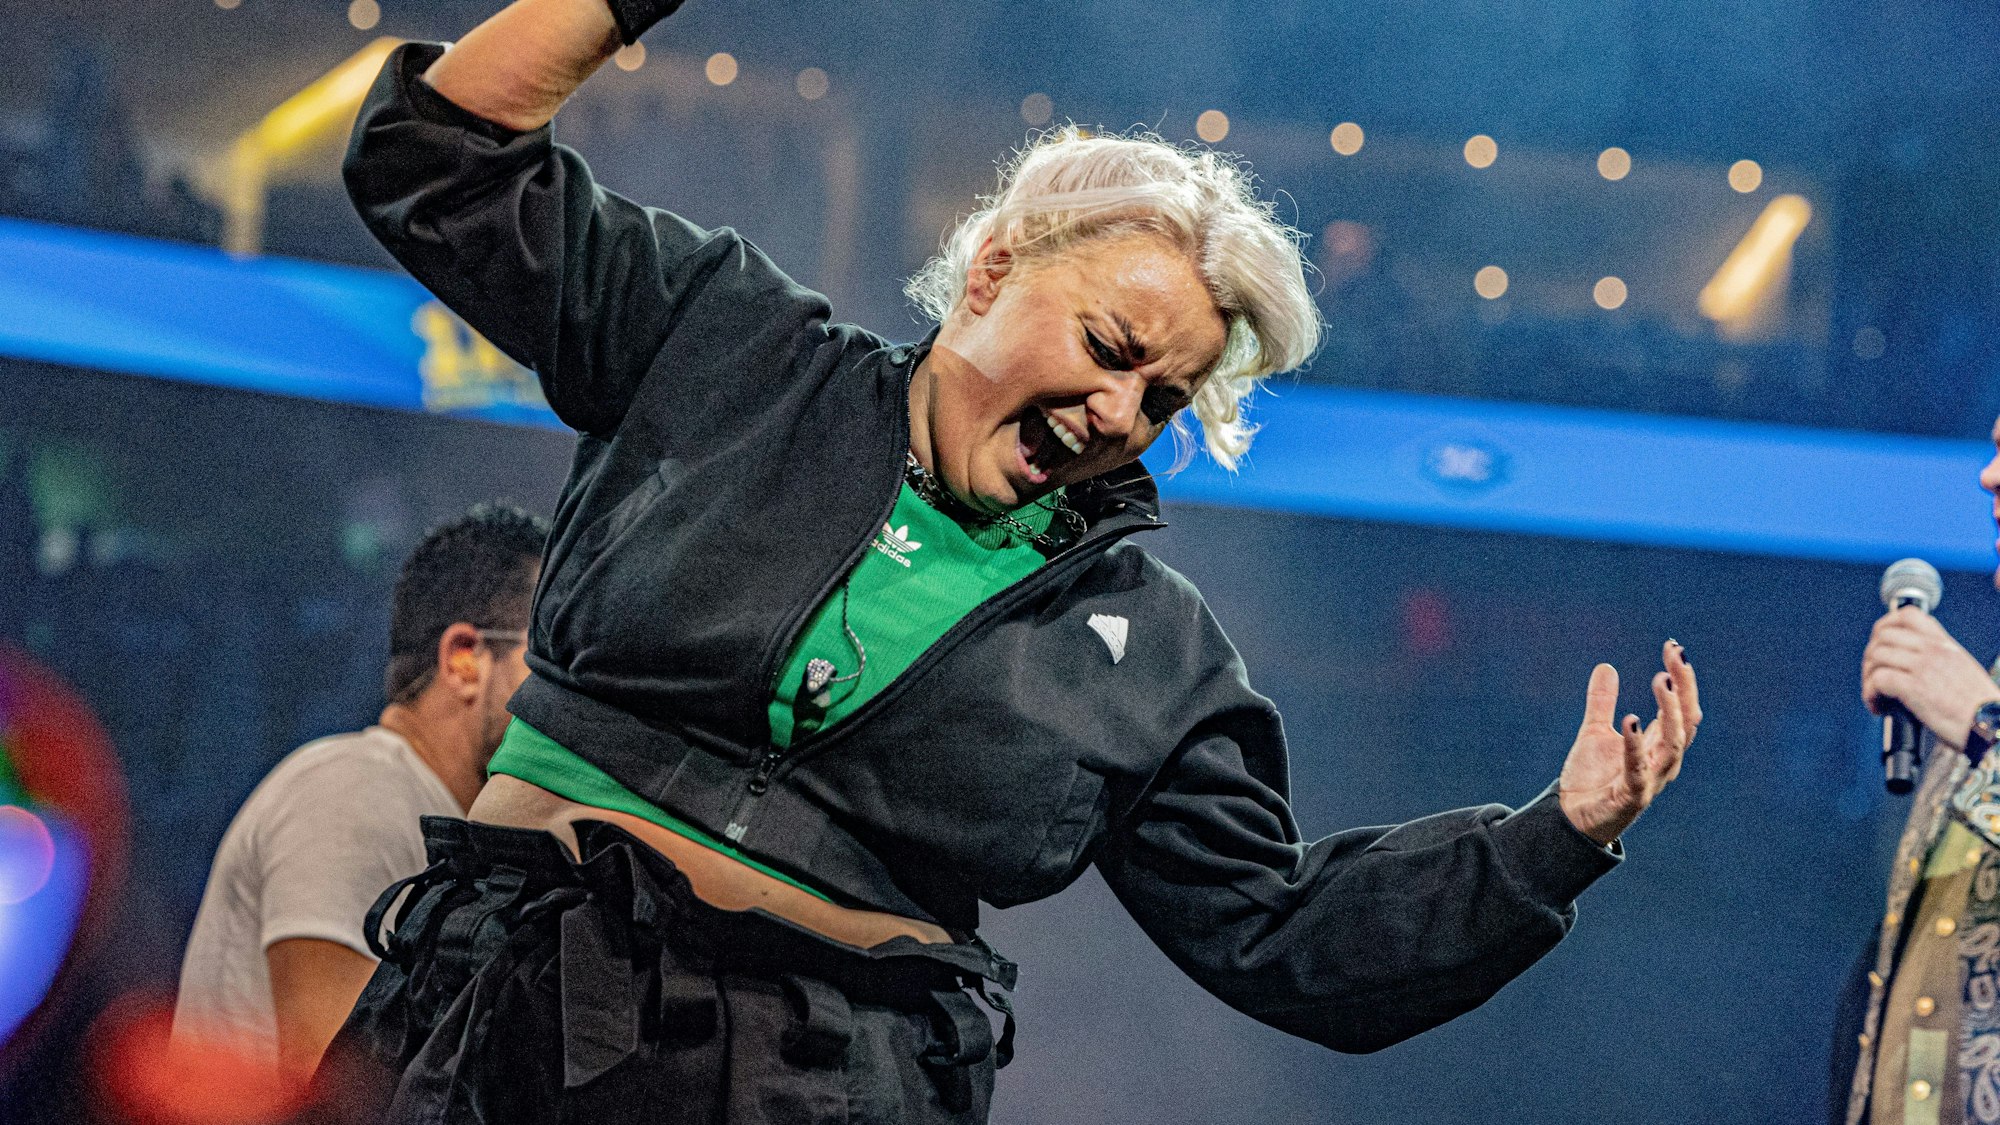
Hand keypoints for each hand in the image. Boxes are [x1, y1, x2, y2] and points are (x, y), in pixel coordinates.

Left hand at [1559, 641, 1700, 845]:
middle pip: (1686, 720)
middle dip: (1683, 687)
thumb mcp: (1595, 732)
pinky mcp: (1632, 795)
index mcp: (1658, 744)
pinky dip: (1635, 744)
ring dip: (1669, 711)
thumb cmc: (1593, 778)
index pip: (1681, 707)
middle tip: (1675, 655)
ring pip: (1673, 743)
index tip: (1673, 647)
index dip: (1682, 678)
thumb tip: (1606, 666)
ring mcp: (1651, 779)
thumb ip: (1602, 702)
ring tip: (1661, 681)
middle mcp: (1663, 760)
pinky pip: (1638, 769)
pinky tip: (1630, 720)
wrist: (1572, 818)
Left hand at [1861, 607, 1999, 750]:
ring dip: (1867, 677)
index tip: (1878, 643)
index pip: (1908, 616)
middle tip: (1872, 676)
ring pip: (1877, 655)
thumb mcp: (1963, 670)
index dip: (1885, 626)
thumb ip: (1939, 660)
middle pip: (1883, 636)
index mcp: (1945, 644)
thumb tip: (1911, 663)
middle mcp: (1934, 651)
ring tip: (1874, 694)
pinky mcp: (1915, 688)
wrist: (1993, 725)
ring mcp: (1924, 667)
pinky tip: (1878, 706)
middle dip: (1870, 656)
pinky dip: (1870, 693)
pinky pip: (1878, 679)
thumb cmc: (1979, 707)